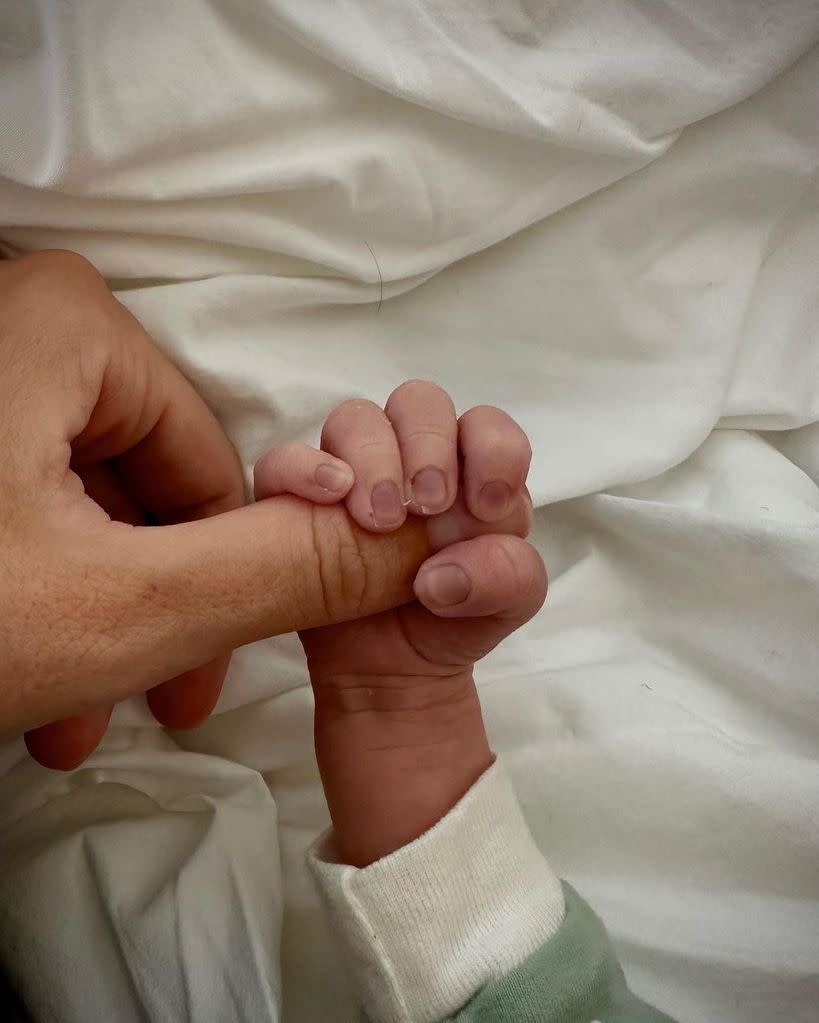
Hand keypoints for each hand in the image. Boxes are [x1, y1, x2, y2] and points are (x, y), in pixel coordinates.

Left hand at [0, 252, 445, 768]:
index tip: (196, 674)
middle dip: (151, 613)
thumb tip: (420, 540)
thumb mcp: (128, 608)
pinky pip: (19, 499)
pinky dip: (32, 586)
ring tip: (65, 714)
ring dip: (90, 619)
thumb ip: (290, 570)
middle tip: (136, 704)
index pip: (212, 463)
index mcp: (72, 322)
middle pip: (146, 486)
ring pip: (79, 505)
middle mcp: (18, 318)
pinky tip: (16, 677)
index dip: (223, 578)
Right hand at [253, 382, 544, 865]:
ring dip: (371, 457)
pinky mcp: (299, 497)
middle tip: (428, 506)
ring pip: (354, 418)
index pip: (488, 426)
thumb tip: (443, 572)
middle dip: (427, 444)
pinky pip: (284, 459)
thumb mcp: (505, 605)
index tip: (486, 506)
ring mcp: (354, 471)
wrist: (394, 668)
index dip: (493, 452)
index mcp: (473, 469)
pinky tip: (328, 499)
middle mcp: (415, 457)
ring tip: (379, 520)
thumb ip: (507, 578)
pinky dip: (303, 469)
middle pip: (419, 403)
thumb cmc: (455, 619)